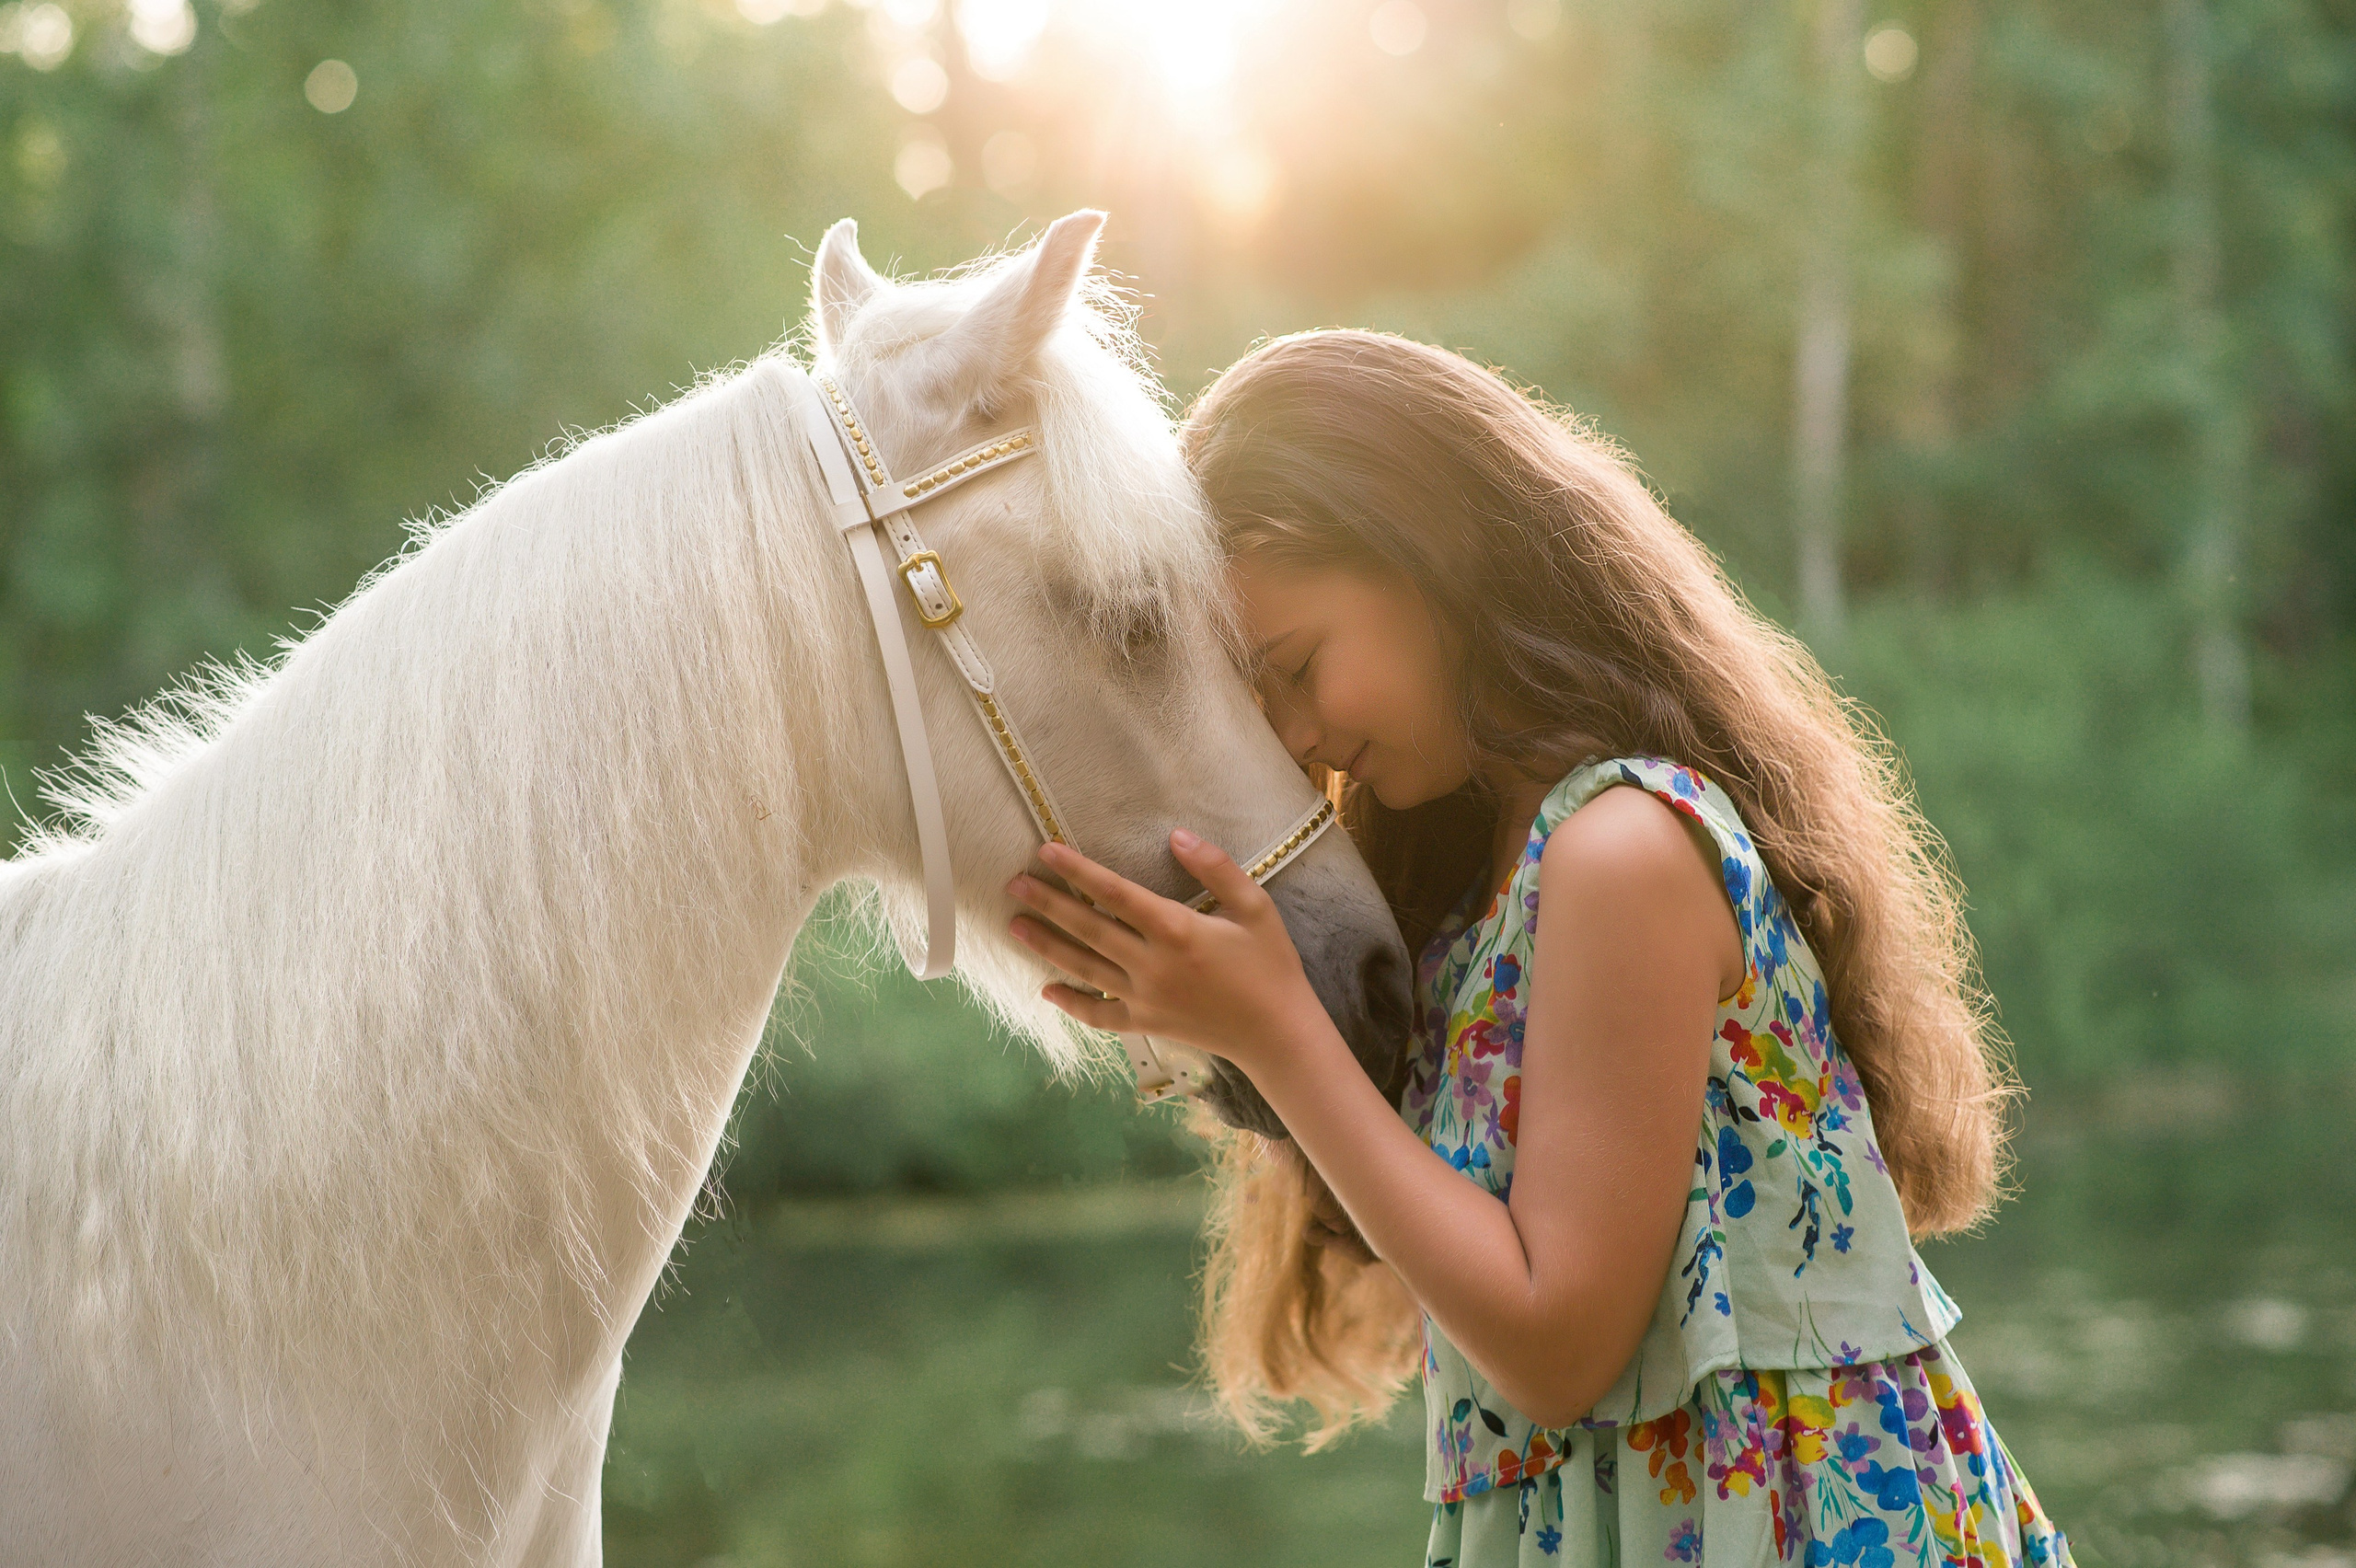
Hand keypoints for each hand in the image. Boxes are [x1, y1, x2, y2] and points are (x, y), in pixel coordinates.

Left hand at [1005, 830, 1328, 1074]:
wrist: (1277, 1033)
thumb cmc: (1270, 966)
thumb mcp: (1255, 907)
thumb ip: (1216, 867)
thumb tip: (1177, 835)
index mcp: (1176, 929)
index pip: (1114, 892)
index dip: (1078, 870)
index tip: (1046, 851)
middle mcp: (1152, 964)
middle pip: (1088, 928)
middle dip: (1048, 904)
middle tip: (1013, 884)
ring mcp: (1144, 997)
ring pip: (1084, 968)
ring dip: (1047, 946)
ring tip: (1015, 926)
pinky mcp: (1145, 1024)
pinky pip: (1099, 1014)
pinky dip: (1071, 1004)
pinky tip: (1046, 990)